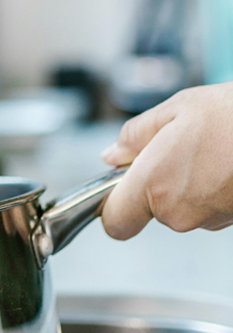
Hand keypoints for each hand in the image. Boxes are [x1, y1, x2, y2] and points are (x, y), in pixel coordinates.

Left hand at [101, 82, 232, 239]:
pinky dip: (212, 190)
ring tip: (209, 151)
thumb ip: (134, 137)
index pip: (115, 222)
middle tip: (176, 149)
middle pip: (151, 211)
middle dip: (157, 185)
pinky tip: (225, 163)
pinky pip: (209, 208)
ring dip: (188, 185)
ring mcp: (208, 219)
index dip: (114, 207)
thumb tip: (111, 156)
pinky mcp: (231, 221)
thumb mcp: (174, 110)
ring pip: (182, 209)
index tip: (117, 191)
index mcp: (152, 184)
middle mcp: (178, 211)